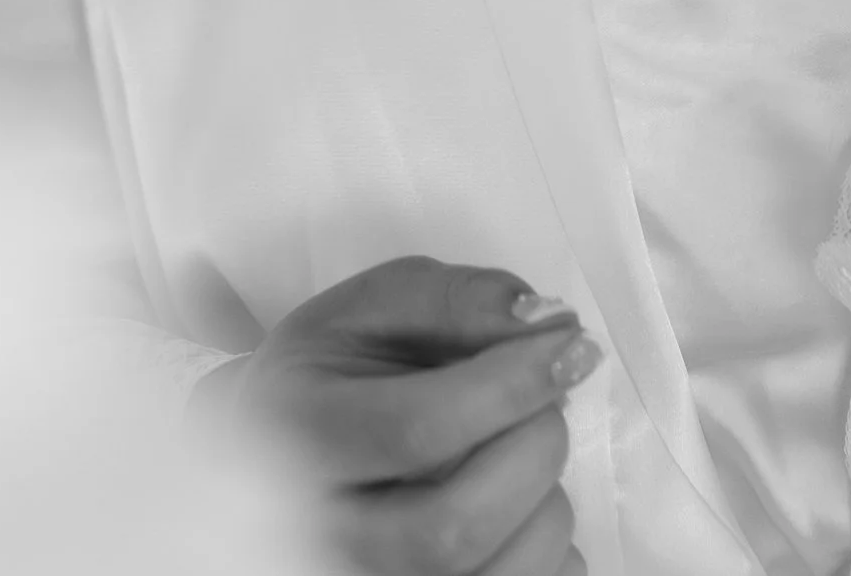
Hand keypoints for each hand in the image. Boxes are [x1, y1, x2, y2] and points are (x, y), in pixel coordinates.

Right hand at [210, 256, 597, 574]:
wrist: (279, 453)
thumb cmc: (336, 373)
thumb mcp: (374, 307)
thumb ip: (458, 300)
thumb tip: (546, 320)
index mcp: (302, 436)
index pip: (415, 430)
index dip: (511, 385)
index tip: (570, 346)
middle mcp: (325, 534)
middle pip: (453, 528)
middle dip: (533, 451)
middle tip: (552, 403)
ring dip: (548, 508)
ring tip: (531, 456)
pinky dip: (552, 558)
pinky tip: (527, 510)